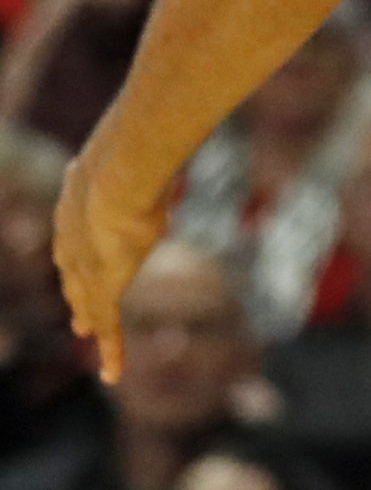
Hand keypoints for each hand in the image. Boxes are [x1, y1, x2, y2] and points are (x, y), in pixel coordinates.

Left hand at [52, 136, 168, 384]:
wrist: (119, 176)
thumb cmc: (140, 149)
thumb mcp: (147, 145)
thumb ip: (157, 142)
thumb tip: (181, 114)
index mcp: (77, 201)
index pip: (75, 231)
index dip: (78, 249)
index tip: (79, 257)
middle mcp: (71, 238)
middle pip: (72, 270)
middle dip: (75, 288)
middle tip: (76, 309)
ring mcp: (85, 265)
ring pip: (87, 299)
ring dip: (90, 316)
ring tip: (86, 334)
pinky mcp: (104, 288)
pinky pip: (109, 326)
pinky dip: (112, 350)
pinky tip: (113, 375)